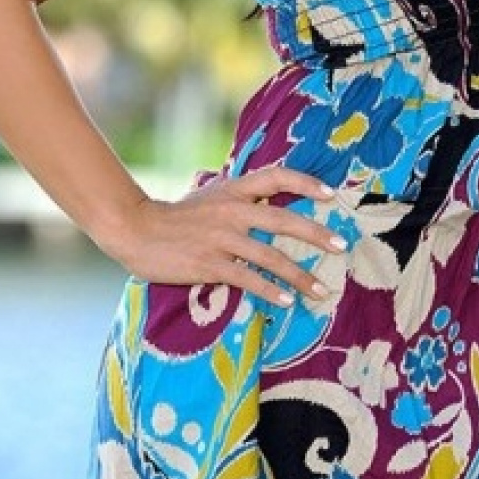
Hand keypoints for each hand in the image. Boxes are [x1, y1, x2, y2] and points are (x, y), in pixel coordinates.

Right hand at [107, 165, 348, 306]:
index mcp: (234, 188)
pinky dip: (270, 291)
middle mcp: (233, 210)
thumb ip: (237, 195)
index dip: (306, 183)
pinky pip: (248, 279)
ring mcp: (222, 238)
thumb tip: (265, 195)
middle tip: (341, 246)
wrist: (137, 229)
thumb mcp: (209, 194)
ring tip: (322, 290)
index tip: (330, 195)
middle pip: (284, 220)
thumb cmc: (176, 214)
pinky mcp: (210, 264)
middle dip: (316, 234)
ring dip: (300, 275)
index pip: (277, 176)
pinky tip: (287, 301)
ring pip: (271, 256)